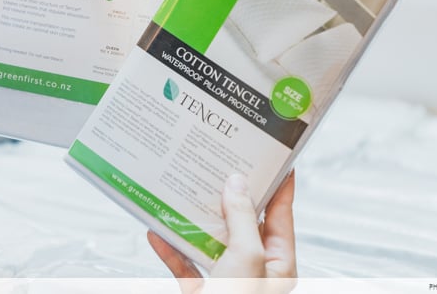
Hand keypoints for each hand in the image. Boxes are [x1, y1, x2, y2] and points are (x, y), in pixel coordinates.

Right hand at [147, 172, 296, 292]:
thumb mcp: (245, 261)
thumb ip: (242, 220)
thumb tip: (237, 184)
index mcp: (277, 265)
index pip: (282, 215)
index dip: (278, 184)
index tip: (273, 156)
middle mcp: (253, 272)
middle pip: (242, 223)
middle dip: (227, 195)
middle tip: (218, 163)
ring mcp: (226, 282)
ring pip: (210, 240)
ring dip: (193, 218)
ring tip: (182, 189)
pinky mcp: (200, 292)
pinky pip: (184, 264)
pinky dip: (169, 247)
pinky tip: (155, 230)